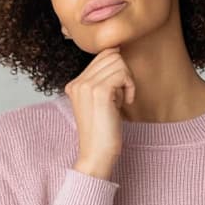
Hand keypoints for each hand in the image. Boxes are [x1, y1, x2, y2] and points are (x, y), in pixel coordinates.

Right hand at [65, 48, 134, 180]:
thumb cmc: (103, 131)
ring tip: (121, 100)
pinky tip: (126, 102)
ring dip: (127, 80)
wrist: (97, 154)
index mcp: (74, 84)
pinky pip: (122, 73)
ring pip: (118, 62)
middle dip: (123, 73)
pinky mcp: (99, 91)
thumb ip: (104, 79)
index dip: (117, 70)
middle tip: (121, 96)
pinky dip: (130, 86)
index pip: (102, 56)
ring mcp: (86, 86)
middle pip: (111, 55)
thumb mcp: (101, 101)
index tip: (118, 92)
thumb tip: (116, 50)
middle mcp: (77, 82)